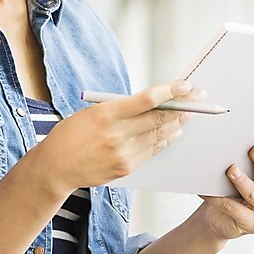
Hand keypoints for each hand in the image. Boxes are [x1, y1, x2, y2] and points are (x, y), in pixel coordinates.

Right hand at [30, 80, 191, 199]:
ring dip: (177, 123)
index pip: (146, 100)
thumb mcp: (90, 113)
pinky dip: (165, 140)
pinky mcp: (126, 168)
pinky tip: (173, 132)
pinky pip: (152, 151)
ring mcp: (123, 154)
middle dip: (182, 106)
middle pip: (159, 118)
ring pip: (160, 135)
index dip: (170, 92)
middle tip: (198, 97)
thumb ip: (119, 108)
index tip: (185, 85)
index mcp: (105, 114)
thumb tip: (150, 103)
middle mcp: (117, 135)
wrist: (55, 167)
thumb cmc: (69, 135)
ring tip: (189, 113)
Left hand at [195, 128, 253, 240]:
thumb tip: (238, 135)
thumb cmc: (234, 189)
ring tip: (231, 169)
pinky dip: (218, 198)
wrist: (221, 219)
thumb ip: (250, 159)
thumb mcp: (247, 173)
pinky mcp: (252, 225)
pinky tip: (206, 190)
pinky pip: (232, 208)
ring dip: (242, 181)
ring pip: (253, 194)